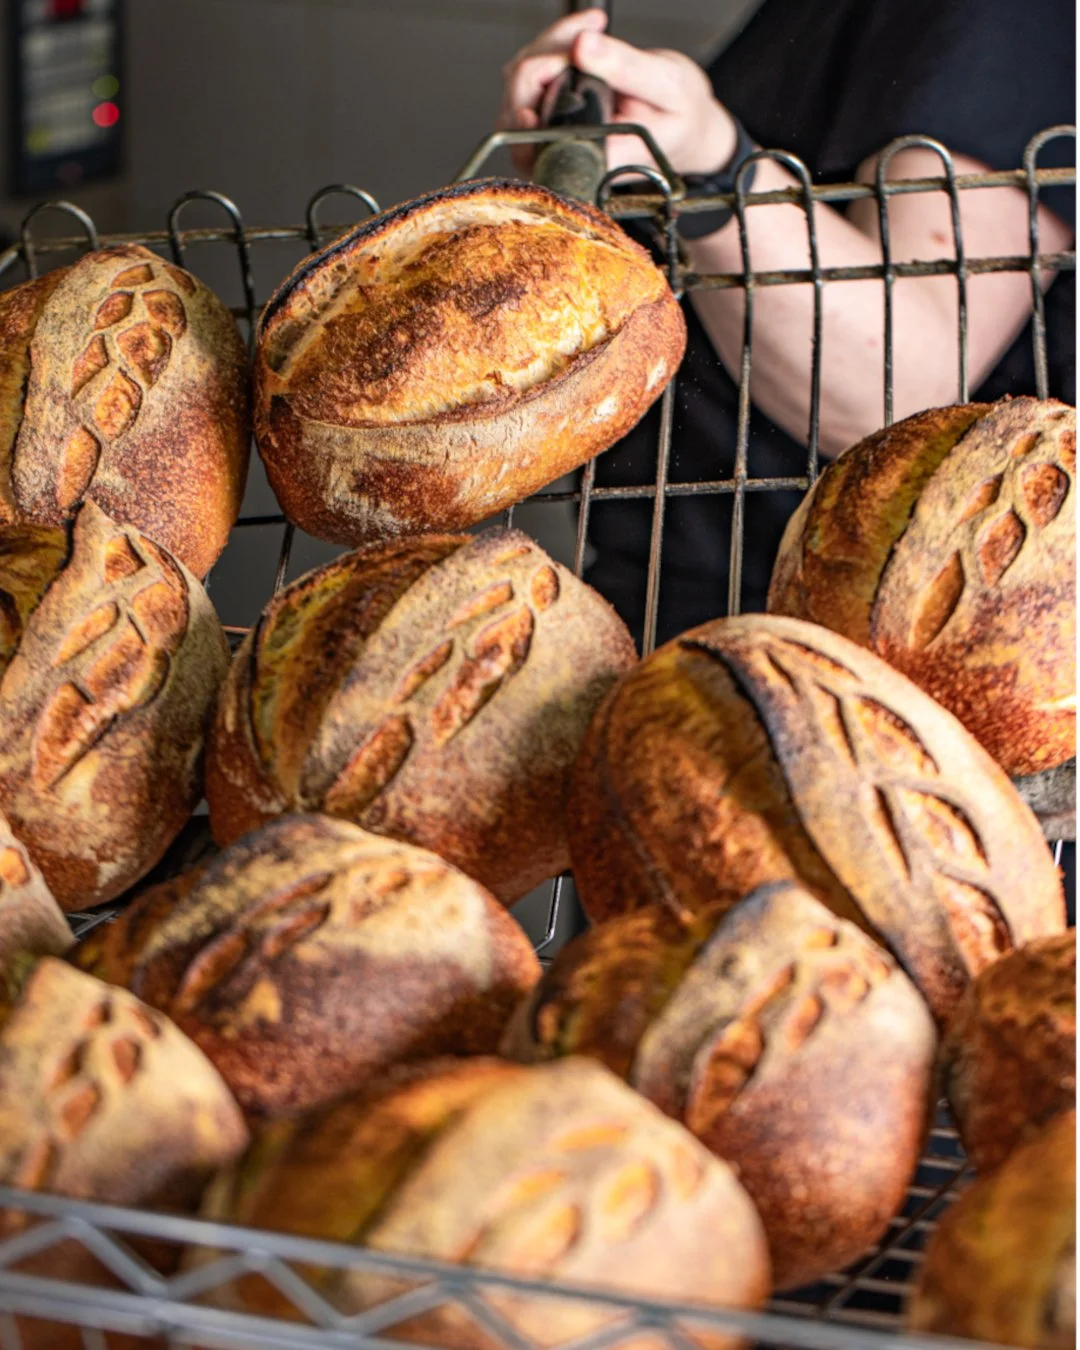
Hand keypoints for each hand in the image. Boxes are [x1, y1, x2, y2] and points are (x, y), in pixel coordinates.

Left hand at [498, 8, 737, 179]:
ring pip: (520, 89)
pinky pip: (530, 78)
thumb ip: (625, 69)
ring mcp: (551, 137)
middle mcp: (565, 157)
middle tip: (588, 36)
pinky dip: (552, 47)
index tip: (552, 72)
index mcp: (593, 164)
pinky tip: (583, 36)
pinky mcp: (548, 114)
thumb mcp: (667, 86)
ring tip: (593, 30)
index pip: (539, 146)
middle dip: (545, 60)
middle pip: (517, 113)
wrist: (685, 124)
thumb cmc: (679, 116)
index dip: (530, 111)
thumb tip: (583, 47)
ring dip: (549, 48)